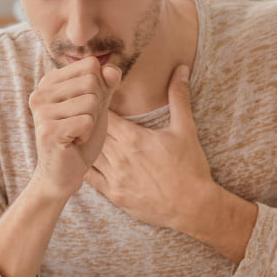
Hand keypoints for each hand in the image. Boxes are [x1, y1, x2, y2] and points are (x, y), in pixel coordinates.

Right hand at [29, 57, 121, 199]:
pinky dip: (87, 134)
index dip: (99, 88)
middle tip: (80, 123)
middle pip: (91, 81)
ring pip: (91, 102)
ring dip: (91, 122)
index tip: (83, 108)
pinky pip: (87, 121)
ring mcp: (41, 111)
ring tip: (76, 133)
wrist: (63, 174)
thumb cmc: (80, 137)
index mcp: (49, 81)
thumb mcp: (98, 105)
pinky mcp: (48, 130)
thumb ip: (106, 83)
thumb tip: (111, 69)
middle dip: (96, 106)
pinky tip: (73, 142)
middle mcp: (40, 92)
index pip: (90, 65)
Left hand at [84, 65, 214, 230]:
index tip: (96, 99)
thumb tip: (180, 69)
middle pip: (92, 133)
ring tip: (82, 135)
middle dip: (89, 123)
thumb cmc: (191, 168)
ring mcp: (115, 178)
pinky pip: (90, 179)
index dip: (98, 105)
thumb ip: (178, 97)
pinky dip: (85, 167)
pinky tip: (84, 159)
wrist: (193, 207)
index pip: (104, 114)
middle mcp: (120, 157)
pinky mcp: (115, 196)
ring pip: (89, 154)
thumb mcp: (186, 130)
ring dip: (86, 145)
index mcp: (134, 138)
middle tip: (84, 114)